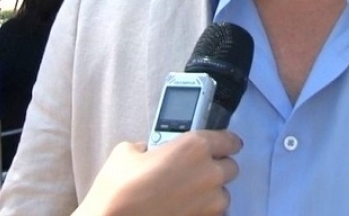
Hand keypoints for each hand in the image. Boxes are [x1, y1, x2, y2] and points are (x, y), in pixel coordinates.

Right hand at [74, 130, 240, 215]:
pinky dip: (203, 211)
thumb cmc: (118, 189)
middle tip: (194, 172)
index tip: (222, 144)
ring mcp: (211, 203)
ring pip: (223, 194)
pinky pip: (215, 215)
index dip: (224, 142)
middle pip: (230, 167)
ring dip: (210, 193)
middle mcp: (209, 173)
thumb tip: (149, 151)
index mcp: (195, 147)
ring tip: (186, 196)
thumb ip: (148, 146)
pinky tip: (184, 210)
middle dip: (215, 168)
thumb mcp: (127, 152)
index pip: (228, 139)